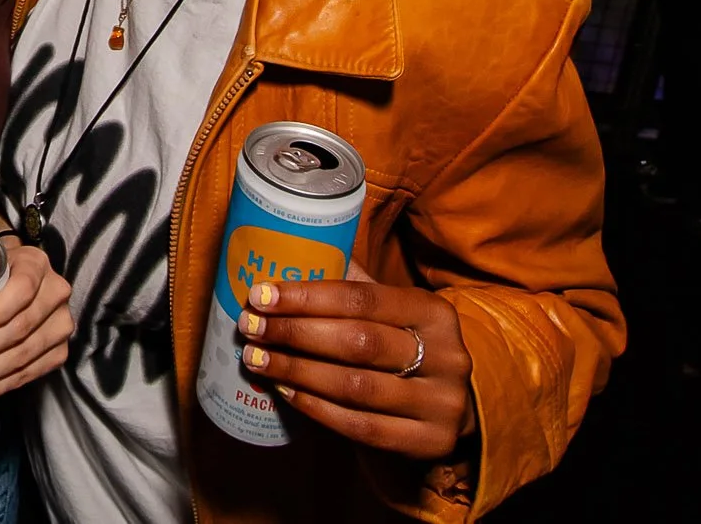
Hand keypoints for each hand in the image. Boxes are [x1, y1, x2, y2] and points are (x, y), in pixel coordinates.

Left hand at [237, 261, 475, 460]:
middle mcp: (446, 356)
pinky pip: (359, 427)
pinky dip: (315, 408)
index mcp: (434, 312)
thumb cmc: (406, 351)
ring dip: (296, 371)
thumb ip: (355, 288)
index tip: (260, 295)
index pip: (362, 299)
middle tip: (250, 328)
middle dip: (295, 333)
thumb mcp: (395, 315)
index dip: (307, 296)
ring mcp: (441, 404)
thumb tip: (292, 256)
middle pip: (358, 342)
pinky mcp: (428, 443)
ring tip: (257, 360)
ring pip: (355, 386)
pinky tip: (285, 391)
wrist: (450, 412)